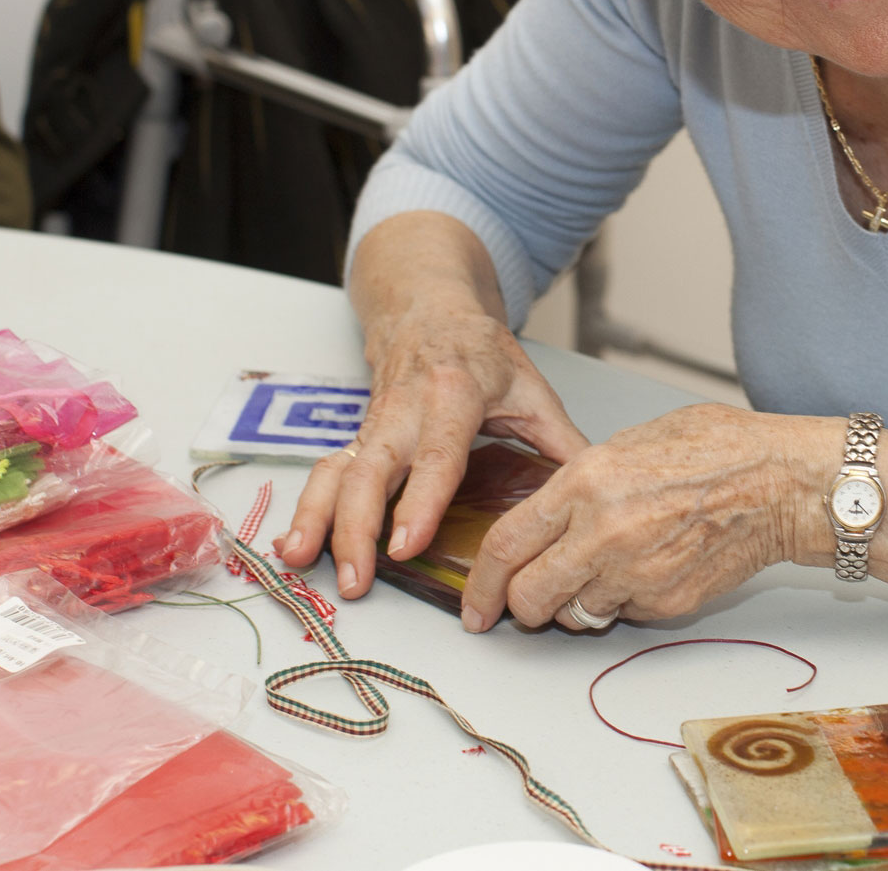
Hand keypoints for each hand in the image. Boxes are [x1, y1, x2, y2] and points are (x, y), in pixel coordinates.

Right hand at [277, 299, 588, 597]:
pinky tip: (293, 547)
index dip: (421, 502)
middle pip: (372, 470)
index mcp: (455, 396)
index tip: (406, 547)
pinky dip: (305, 509)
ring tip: (301, 564)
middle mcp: (405, 410)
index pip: (437, 456)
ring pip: (336, 471)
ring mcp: (373, 423)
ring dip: (317, 519)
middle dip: (356, 526)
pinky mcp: (355, 435)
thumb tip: (595, 493)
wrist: (429, 309)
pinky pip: (325, 472)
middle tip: (356, 579)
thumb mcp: (530, 388)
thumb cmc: (482, 353)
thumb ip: (561, 443)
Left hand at [459, 402, 806, 633]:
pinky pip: (623, 614)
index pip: (507, 546)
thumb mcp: (634, 442)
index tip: (476, 602)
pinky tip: (649, 568)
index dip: (481, 582)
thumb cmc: (721, 449)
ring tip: (604, 573)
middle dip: (520, 605)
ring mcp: (635, 574)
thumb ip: (582, 481)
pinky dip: (624, 601)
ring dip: (575, 604)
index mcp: (586, 483)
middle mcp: (602, 533)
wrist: (783, 483)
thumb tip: (550, 513)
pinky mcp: (666, 603)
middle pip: (529, 596)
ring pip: (574, 615)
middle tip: (526, 601)